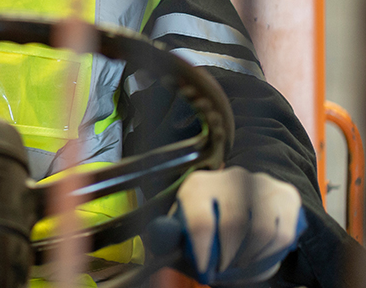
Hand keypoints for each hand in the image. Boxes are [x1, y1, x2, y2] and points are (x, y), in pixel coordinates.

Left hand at [173, 167, 305, 284]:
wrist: (246, 201)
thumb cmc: (208, 221)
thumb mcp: (183, 227)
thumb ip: (168, 235)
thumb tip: (160, 237)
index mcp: (199, 185)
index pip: (200, 219)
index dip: (203, 251)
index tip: (204, 269)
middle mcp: (231, 177)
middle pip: (234, 223)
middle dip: (229, 256)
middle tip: (223, 268)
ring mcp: (261, 183)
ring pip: (262, 229)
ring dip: (251, 256)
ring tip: (239, 262)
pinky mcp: (285, 195)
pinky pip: (284, 233)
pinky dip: (271, 253)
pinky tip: (258, 255)